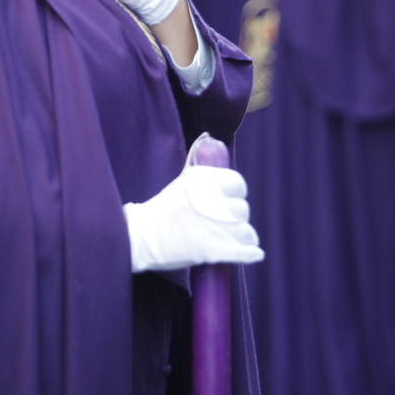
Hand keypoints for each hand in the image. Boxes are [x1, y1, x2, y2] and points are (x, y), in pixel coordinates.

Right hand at [123, 145, 264, 272]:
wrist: (141, 236)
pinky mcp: (217, 249)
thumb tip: (210, 140)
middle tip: (223, 224)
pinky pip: (245, 250)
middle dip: (236, 218)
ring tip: (232, 240)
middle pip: (243, 209)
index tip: (228, 202)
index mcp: (208, 180)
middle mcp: (216, 200)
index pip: (238, 184)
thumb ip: (202, 171)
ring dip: (242, 236)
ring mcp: (218, 226)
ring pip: (246, 231)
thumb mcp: (183, 181)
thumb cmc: (160, 210)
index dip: (236, 194)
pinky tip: (253, 254)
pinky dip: (251, 253)